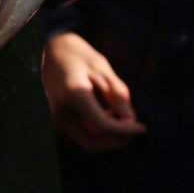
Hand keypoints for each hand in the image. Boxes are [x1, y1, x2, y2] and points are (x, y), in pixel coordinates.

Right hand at [41, 31, 144, 151]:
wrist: (51, 49)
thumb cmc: (78, 53)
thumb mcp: (101, 67)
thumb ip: (117, 93)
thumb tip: (131, 119)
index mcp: (74, 95)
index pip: (103, 125)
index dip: (125, 130)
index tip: (142, 128)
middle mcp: (62, 112)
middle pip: (94, 141)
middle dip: (118, 139)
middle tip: (135, 127)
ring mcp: (58, 119)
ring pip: (89, 142)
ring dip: (109, 137)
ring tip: (123, 118)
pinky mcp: (59, 120)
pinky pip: (83, 135)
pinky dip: (100, 132)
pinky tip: (109, 114)